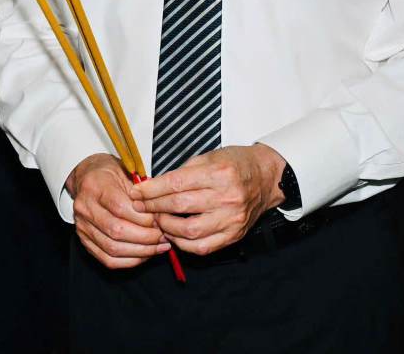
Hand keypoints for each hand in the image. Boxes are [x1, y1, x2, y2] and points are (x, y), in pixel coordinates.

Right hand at [66, 153, 167, 268]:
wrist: (87, 177)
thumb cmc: (110, 174)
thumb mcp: (126, 171)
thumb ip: (142, 191)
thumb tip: (162, 211)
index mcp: (95, 186)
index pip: (120, 208)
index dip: (143, 218)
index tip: (160, 219)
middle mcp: (85, 207)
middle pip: (117, 230)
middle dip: (146, 237)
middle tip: (164, 235)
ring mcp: (82, 226)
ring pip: (113, 248)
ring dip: (141, 251)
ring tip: (159, 246)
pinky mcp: (85, 241)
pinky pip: (108, 260)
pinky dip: (130, 261)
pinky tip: (145, 254)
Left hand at [131, 144, 286, 255]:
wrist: (265, 178)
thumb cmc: (235, 164)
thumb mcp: (209, 157)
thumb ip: (182, 172)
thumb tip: (153, 185)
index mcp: (219, 173)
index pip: (176, 183)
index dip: (152, 189)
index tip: (137, 192)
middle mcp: (227, 197)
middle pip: (180, 206)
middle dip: (154, 207)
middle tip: (140, 206)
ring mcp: (231, 219)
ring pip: (189, 231)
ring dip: (166, 227)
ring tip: (157, 220)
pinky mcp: (234, 235)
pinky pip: (203, 247)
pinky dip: (183, 243)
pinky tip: (174, 234)